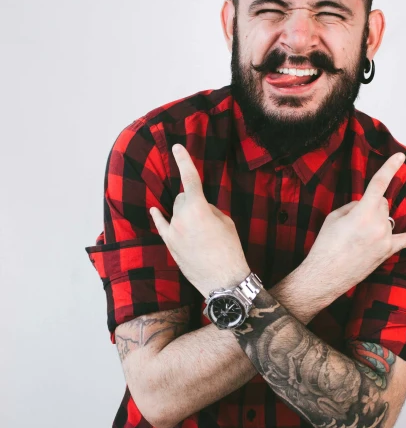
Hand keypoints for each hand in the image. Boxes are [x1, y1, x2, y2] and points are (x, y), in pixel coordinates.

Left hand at [149, 144, 249, 297]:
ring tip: (201, 232)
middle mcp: (181, 217)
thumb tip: (200, 208)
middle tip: (208, 218)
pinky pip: (162, 225)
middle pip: (183, 197)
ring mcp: (172, 231)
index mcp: (198, 208)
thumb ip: (210, 209)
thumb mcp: (226, 223)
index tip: (177, 147)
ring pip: (176, 211)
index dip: (184, 160)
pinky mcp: (169, 244)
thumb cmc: (229, 250)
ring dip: (186, 213)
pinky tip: (155, 210)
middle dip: (193, 201)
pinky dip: (160, 216)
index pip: (190, 179)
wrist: (223, 280)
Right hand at [304, 152, 405, 300]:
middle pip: (382, 203)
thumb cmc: (326, 246)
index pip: (379, 184)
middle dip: (370, 206)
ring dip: (375, 220)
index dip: (390, 168)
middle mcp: (378, 225)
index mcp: (362, 213)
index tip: (400, 156)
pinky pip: (405, 241)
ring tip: (356, 236)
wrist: (325, 275)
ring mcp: (385, 239)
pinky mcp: (387, 252)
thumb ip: (354, 206)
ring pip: (386, 218)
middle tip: (352, 223)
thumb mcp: (334, 218)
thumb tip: (365, 206)